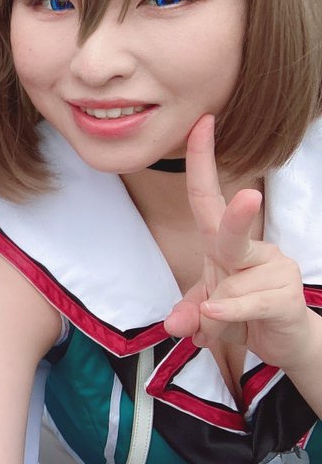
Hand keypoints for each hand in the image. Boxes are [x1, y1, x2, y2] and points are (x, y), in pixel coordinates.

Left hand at [164, 115, 316, 367]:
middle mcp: (252, 249)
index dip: (203, 160)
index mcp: (225, 242)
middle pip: (231, 231)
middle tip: (251, 195)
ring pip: (226, 290)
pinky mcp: (285, 297)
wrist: (286, 342)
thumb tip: (176, 324)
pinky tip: (218, 318)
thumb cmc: (242, 310)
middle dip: (239, 217)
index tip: (202, 121)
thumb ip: (189, 310)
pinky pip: (246, 306)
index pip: (207, 196)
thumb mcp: (207, 309)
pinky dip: (227, 318)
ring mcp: (274, 270)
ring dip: (213, 317)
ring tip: (225, 324)